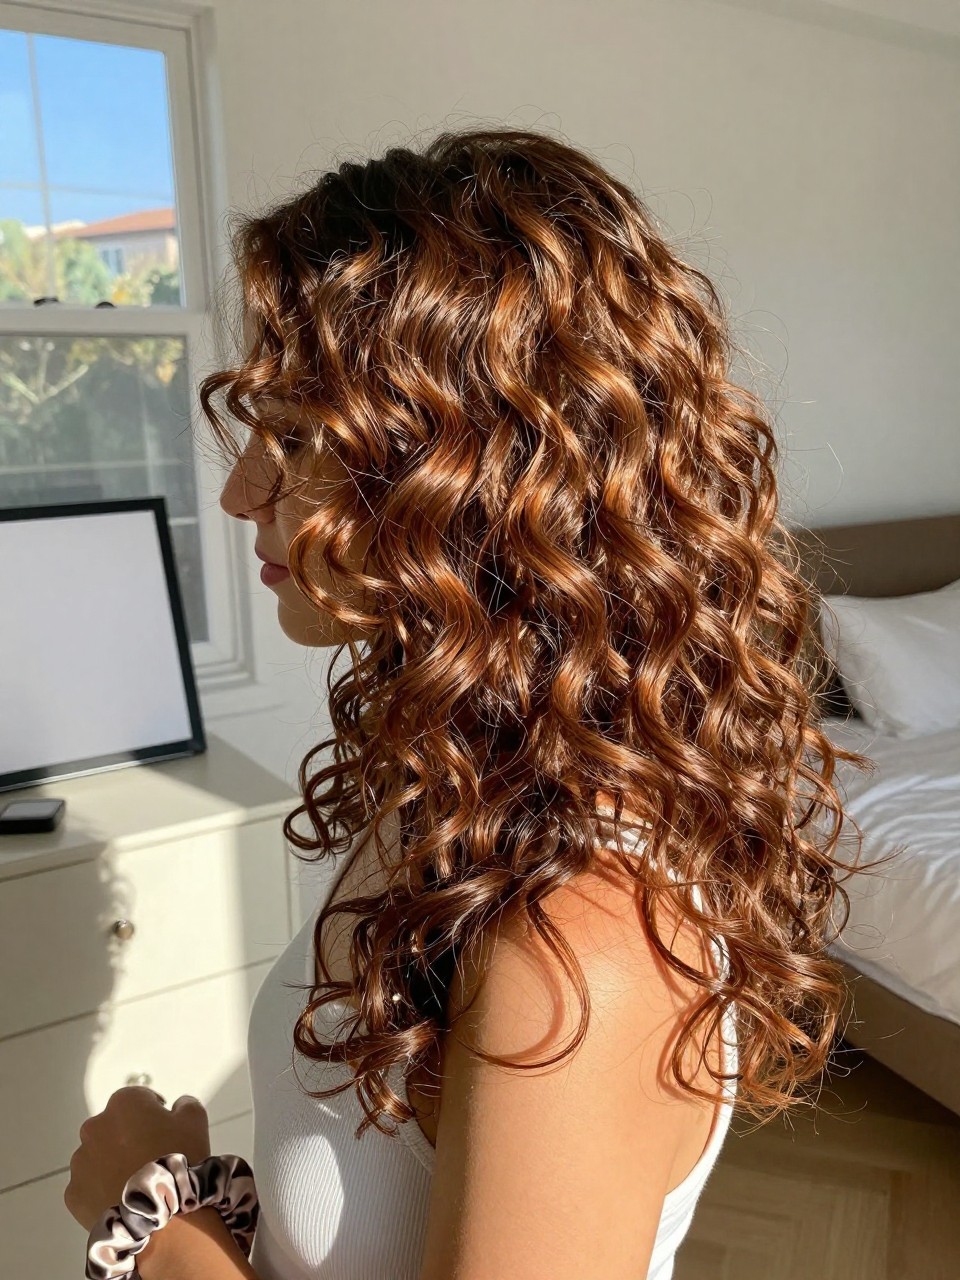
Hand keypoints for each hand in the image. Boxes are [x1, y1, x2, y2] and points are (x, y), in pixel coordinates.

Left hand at [64, 1085, 211, 1232]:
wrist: (157, 1214)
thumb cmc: (178, 1160)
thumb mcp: (195, 1121)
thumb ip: (185, 1105)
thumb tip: (177, 1106)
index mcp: (124, 1103)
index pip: (138, 1099)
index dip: (154, 1113)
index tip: (165, 1130)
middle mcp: (95, 1126)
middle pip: (113, 1127)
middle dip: (128, 1138)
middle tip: (150, 1158)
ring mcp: (80, 1162)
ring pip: (97, 1157)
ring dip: (112, 1163)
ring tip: (135, 1183)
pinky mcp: (73, 1194)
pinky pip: (88, 1187)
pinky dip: (101, 1190)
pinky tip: (122, 1201)